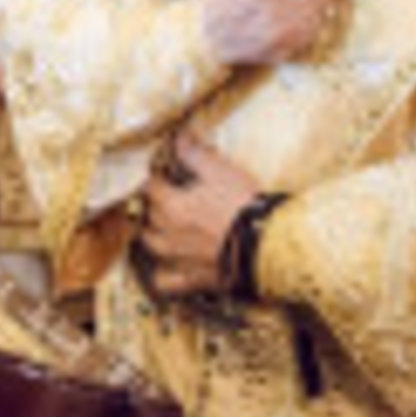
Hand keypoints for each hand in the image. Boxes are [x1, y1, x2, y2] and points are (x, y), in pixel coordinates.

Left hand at [139, 132, 258, 295]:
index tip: (163, 172)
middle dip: (155, 203)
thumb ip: (194, 154)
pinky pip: (166, 280)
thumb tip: (179, 136)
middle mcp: (167, 233)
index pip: (150, 187)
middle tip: (168, 196)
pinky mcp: (192, 279)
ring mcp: (178, 259)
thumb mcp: (219, 171)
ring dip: (154, 233)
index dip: (156, 177)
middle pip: (150, 215)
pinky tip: (170, 263)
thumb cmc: (242, 205)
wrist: (265, 246)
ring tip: (164, 226)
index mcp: (171, 205)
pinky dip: (164, 272)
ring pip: (152, 244)